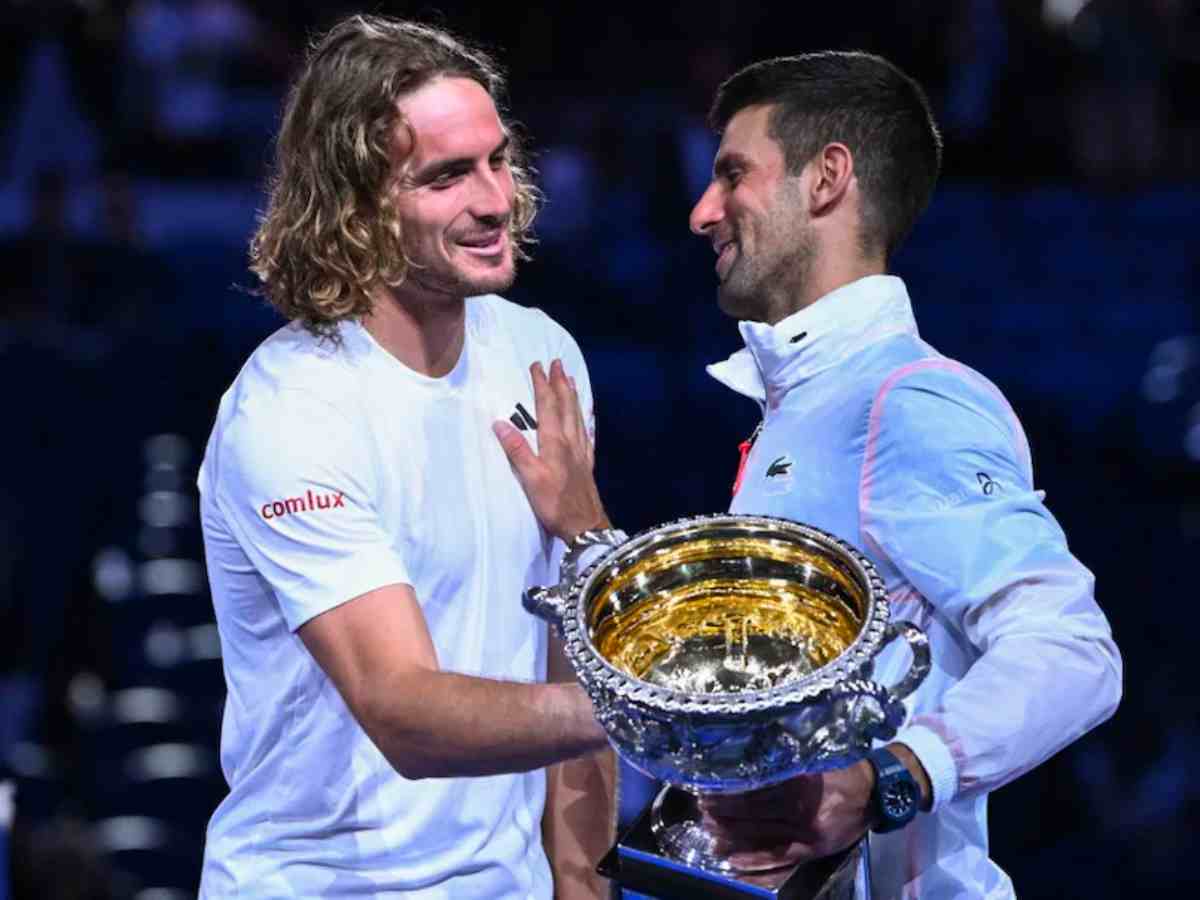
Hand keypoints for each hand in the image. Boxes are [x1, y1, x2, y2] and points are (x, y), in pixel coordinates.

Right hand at [493, 360, 608, 541]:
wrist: (585, 526)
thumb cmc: (555, 504)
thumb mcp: (530, 479)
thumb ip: (517, 450)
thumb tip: (499, 423)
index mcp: (555, 443)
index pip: (548, 407)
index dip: (542, 385)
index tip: (538, 366)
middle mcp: (571, 442)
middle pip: (566, 406)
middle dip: (560, 383)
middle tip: (558, 363)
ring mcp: (582, 453)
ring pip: (578, 416)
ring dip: (573, 396)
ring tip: (571, 380)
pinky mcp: (587, 464)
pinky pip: (587, 433)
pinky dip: (584, 419)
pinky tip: (586, 417)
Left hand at [696, 761, 875, 870]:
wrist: (875, 793)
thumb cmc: (841, 770)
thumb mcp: (813, 759)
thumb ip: (784, 763)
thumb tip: (747, 763)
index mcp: (801, 787)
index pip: (756, 793)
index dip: (730, 795)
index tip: (709, 791)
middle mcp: (802, 813)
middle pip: (755, 818)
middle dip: (725, 817)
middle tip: (702, 812)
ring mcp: (807, 836)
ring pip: (763, 840)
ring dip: (734, 839)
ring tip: (712, 837)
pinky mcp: (813, 851)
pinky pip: (780, 861)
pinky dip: (756, 863)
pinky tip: (735, 862)